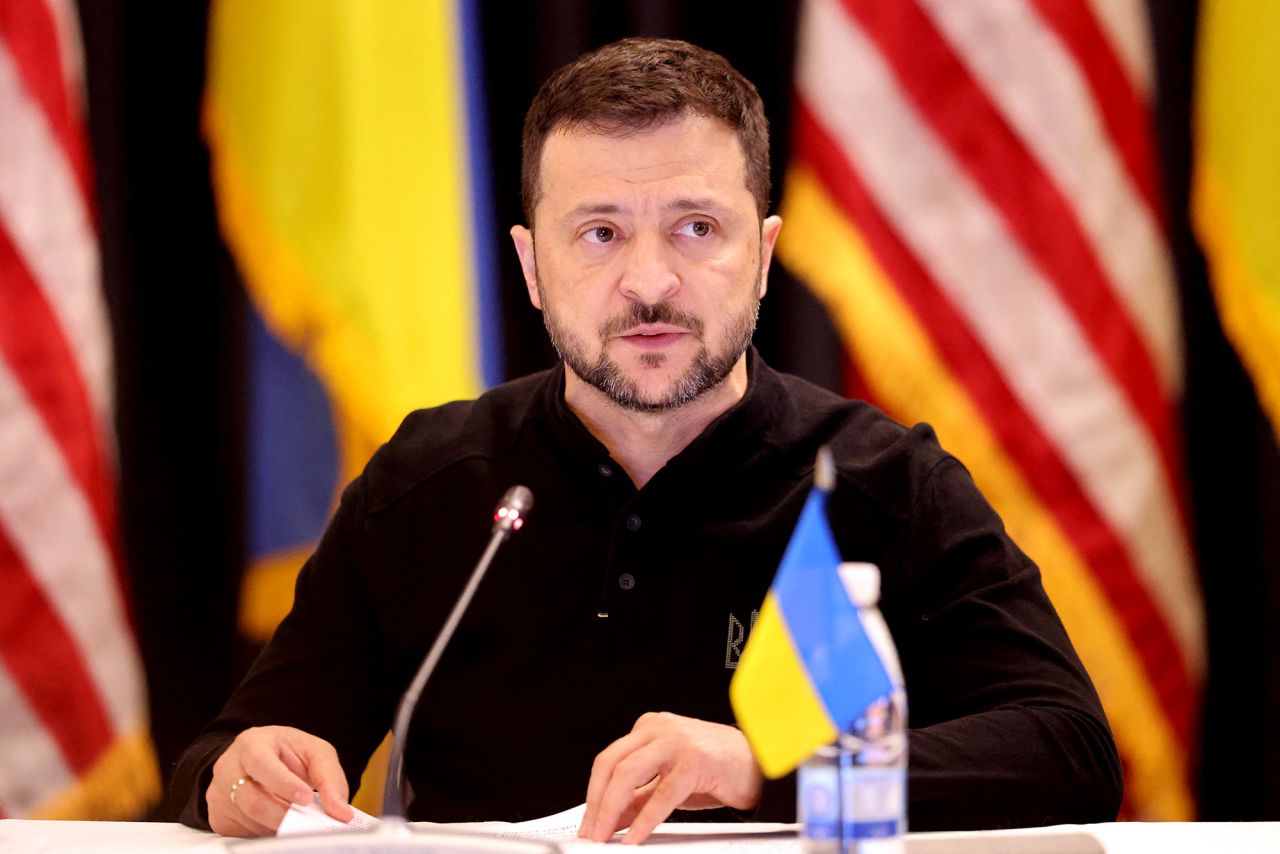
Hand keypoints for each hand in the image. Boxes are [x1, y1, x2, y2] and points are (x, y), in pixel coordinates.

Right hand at [207, 725, 352, 836]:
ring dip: (278, 826)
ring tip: (298, 820)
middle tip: (309, 822)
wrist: (259, 759)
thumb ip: (330, 778)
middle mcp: (228, 767)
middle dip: (284, 815)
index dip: (284, 784)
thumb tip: (341, 812)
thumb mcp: (314, 753)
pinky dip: (265, 833)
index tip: (306, 799)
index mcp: (251, 743)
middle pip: (252, 800)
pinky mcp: (218, 817)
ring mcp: (218, 794)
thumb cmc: (287, 754)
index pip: (262, 764)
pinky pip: (242, 834)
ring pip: (249, 821)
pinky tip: (278, 823)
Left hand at [578, 712, 762, 843]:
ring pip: (628, 773)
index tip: (589, 824)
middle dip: (597, 804)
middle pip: (611, 764)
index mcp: (648, 728)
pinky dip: (645, 819)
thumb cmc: (716, 769)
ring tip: (606, 836)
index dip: (593, 795)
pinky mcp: (694, 760)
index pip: (608, 760)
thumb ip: (638, 797)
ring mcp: (676, 741)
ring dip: (611, 810)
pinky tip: (636, 836)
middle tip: (592, 834)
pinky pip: (661, 793)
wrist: (760, 763)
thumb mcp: (668, 783)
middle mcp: (658, 728)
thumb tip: (609, 818)